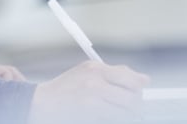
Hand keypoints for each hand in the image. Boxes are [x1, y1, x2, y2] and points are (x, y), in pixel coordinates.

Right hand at [28, 60, 149, 123]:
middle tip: (132, 108)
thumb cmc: (64, 90)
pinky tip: (108, 116)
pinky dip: (117, 118)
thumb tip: (143, 79)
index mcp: (95, 68)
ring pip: (127, 109)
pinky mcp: (92, 110)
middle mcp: (96, 79)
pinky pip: (116, 117)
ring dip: (128, 114)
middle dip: (136, 104)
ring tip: (118, 113)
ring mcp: (94, 96)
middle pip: (132, 94)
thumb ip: (111, 74)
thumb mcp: (85, 73)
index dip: (139, 84)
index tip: (144, 87)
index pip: (128, 76)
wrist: (43, 103)